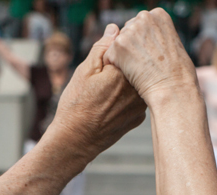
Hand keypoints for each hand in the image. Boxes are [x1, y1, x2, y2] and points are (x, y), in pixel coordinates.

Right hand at [48, 24, 146, 156]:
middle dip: (124, 64)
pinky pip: (136, 100)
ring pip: (137, 83)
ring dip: (127, 81)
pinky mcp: (138, 118)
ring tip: (105, 90)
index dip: (119, 47)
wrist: (76, 142)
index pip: (131, 49)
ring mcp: (140, 105)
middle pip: (137, 66)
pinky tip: (110, 104)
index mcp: (126, 71)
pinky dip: (127, 98)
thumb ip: (103, 48)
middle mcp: (138, 88)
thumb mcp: (84, 71)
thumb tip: (115, 29)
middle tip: (104, 74)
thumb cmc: (76, 105)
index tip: (108, 53)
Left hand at [103, 8, 197, 105]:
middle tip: (145, 65)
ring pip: (117, 44)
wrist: (173, 90)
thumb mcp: (173, 44)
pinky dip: (115, 68)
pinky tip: (129, 76)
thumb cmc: (178, 74)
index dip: (144, 42)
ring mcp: (130, 31)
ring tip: (139, 71)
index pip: (141, 24)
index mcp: (158, 15)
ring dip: (123, 58)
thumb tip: (145, 36)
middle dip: (131, 47)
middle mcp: (143, 18)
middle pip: (127, 31)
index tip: (152, 56)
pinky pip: (109, 56)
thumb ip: (158, 34)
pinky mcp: (118, 46)